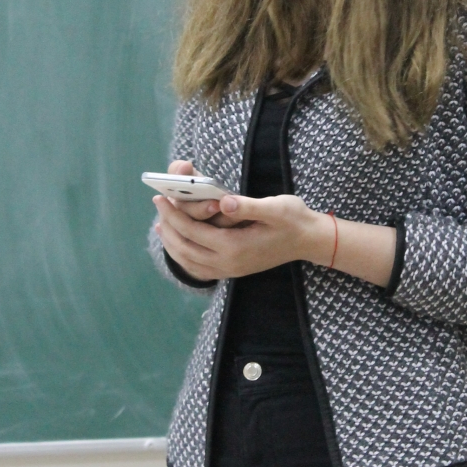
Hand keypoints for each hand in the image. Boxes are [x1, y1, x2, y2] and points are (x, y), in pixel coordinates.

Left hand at [154, 178, 332, 282]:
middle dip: (167, 226)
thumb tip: (222, 201)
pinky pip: (199, 267)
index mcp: (235, 246)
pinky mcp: (232, 270)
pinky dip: (183, 255)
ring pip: (188, 261)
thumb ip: (248, 206)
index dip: (172, 214)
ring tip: (161, 224)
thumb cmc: (293, 219)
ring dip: (171, 242)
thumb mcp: (276, 207)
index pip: (191, 231)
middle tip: (158, 205)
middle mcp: (228, 263)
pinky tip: (178, 242)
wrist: (308, 240)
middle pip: (184, 247)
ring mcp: (230, 270)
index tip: (160, 197)